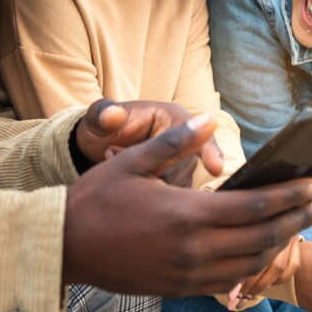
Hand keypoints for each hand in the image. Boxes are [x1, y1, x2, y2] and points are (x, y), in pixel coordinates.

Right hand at [62, 114, 311, 295]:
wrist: (63, 248)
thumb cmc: (94, 201)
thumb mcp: (133, 163)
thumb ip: (175, 143)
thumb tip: (210, 119)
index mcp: (185, 214)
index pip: (254, 208)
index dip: (289, 196)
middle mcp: (192, 249)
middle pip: (261, 238)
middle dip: (295, 220)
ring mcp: (186, 274)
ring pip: (249, 263)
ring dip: (279, 245)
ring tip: (296, 225)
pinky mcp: (177, 288)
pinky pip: (227, 281)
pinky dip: (251, 266)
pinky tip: (259, 251)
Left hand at [74, 99, 223, 185]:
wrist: (95, 146)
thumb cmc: (100, 127)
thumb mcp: (97, 118)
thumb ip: (103, 115)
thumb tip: (112, 115)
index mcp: (171, 117)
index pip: (198, 133)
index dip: (209, 150)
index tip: (216, 168)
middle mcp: (182, 140)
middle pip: (186, 166)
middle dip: (153, 170)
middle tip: (112, 152)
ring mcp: (178, 162)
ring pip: (178, 185)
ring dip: (149, 183)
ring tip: (115, 161)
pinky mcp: (172, 180)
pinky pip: (171, 196)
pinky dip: (150, 194)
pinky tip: (126, 182)